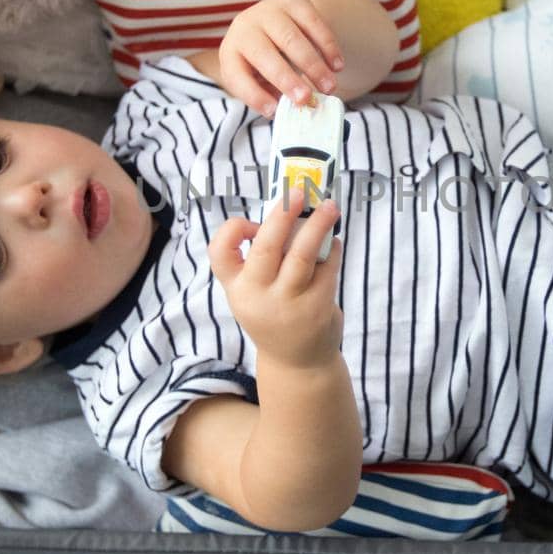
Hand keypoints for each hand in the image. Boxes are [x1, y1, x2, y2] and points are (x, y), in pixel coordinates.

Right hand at [208, 187, 342, 366]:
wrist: (297, 362)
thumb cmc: (274, 313)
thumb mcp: (254, 291)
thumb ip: (261, 258)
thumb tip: (288, 210)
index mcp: (237, 288)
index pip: (219, 253)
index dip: (232, 230)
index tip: (251, 222)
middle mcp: (257, 297)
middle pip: (267, 248)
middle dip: (283, 215)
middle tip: (299, 191)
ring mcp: (288, 304)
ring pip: (302, 255)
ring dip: (318, 225)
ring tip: (330, 206)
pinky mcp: (316, 308)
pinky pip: (326, 269)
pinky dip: (331, 250)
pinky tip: (332, 243)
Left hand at [219, 0, 346, 116]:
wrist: (275, 21)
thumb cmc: (264, 61)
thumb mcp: (258, 79)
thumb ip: (271, 95)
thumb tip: (291, 110)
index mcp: (231, 53)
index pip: (236, 76)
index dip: (254, 95)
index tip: (273, 111)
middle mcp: (245, 28)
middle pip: (265, 55)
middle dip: (287, 79)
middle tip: (306, 99)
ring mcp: (269, 12)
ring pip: (292, 39)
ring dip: (314, 66)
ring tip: (329, 87)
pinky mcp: (294, 2)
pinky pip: (313, 24)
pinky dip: (328, 47)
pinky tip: (337, 66)